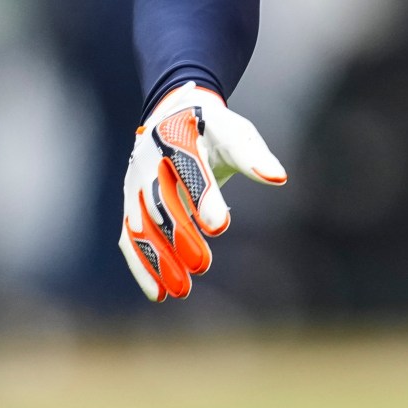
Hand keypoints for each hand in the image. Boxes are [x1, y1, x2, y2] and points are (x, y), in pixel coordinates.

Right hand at [118, 81, 285, 302]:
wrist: (172, 115)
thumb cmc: (213, 129)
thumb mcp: (235, 132)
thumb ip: (253, 155)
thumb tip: (278, 177)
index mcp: (177, 133)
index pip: (187, 165)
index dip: (202, 195)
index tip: (220, 225)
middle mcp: (148, 158)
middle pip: (160, 200)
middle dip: (179, 233)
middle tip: (203, 264)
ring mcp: (134, 182)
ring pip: (141, 224)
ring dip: (159, 258)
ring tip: (182, 289)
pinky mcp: (129, 204)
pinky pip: (130, 237)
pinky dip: (141, 265)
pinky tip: (159, 292)